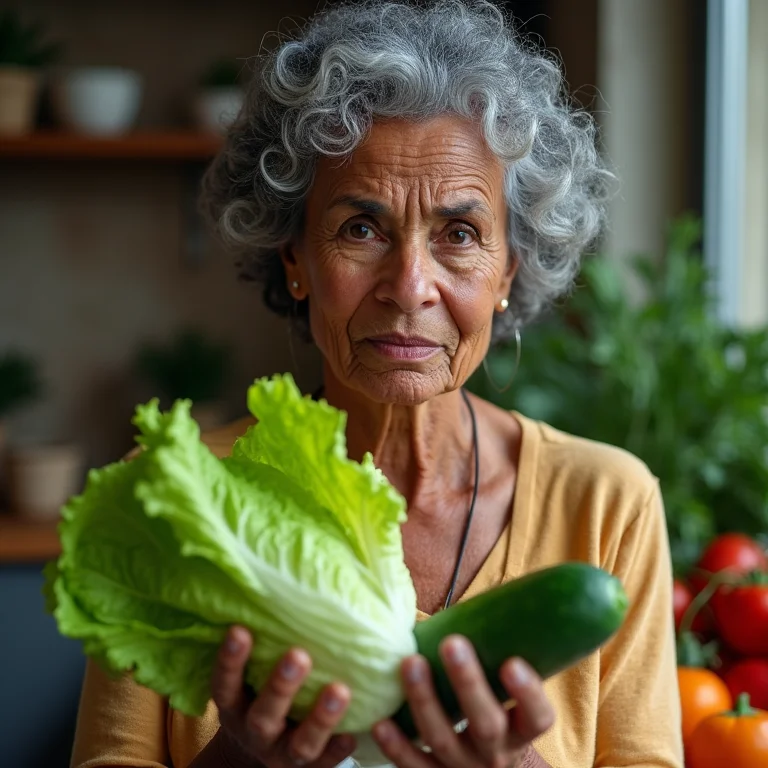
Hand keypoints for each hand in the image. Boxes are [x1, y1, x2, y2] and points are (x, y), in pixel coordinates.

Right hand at [211, 626, 356, 767]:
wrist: (257, 757)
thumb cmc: (259, 696)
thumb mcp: (249, 678)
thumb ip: (262, 647)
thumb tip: (282, 587)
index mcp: (235, 707)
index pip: (225, 685)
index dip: (230, 661)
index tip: (239, 629)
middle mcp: (255, 733)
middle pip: (263, 716)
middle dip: (280, 687)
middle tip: (298, 655)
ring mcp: (282, 756)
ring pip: (300, 745)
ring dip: (320, 719)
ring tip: (340, 690)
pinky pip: (326, 763)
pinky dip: (339, 748)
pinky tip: (354, 731)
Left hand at [371, 635, 553, 767]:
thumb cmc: (495, 716)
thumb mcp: (508, 699)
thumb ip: (500, 657)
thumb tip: (498, 596)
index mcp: (521, 731)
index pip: (538, 718)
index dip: (528, 693)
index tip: (511, 662)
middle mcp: (496, 754)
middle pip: (485, 724)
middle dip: (467, 683)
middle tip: (452, 644)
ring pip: (443, 740)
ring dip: (424, 700)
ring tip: (410, 663)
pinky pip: (412, 765)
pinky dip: (396, 745)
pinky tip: (380, 721)